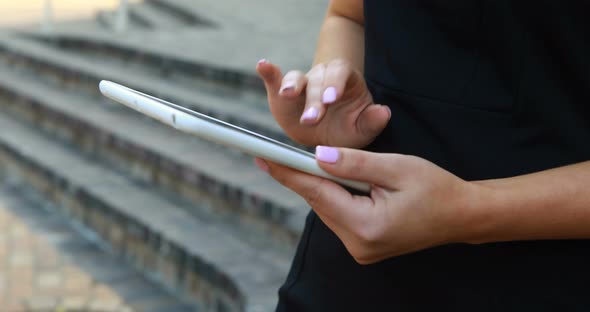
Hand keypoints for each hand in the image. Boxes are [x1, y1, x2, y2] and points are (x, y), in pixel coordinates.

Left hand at [255, 147, 478, 263]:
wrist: (461, 215)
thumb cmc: (436, 188)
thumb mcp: (396, 167)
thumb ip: (354, 163)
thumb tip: (317, 156)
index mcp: (367, 226)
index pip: (317, 193)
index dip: (288, 173)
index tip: (262, 158)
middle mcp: (358, 245)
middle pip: (319, 202)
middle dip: (301, 175)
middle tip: (275, 153)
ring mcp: (360, 249)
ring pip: (328, 208)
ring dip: (320, 184)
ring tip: (308, 161)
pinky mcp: (363, 245)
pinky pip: (339, 215)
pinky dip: (334, 195)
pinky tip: (332, 179)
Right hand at [256, 59, 390, 147]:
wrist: (325, 136)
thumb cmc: (347, 129)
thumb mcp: (362, 130)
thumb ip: (372, 121)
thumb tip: (383, 112)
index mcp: (345, 81)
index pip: (341, 74)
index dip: (335, 84)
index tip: (331, 99)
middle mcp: (322, 77)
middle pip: (317, 79)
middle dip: (314, 98)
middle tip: (311, 118)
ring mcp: (301, 83)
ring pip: (296, 77)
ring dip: (291, 85)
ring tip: (286, 95)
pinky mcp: (280, 93)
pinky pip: (274, 79)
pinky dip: (267, 72)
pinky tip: (262, 65)